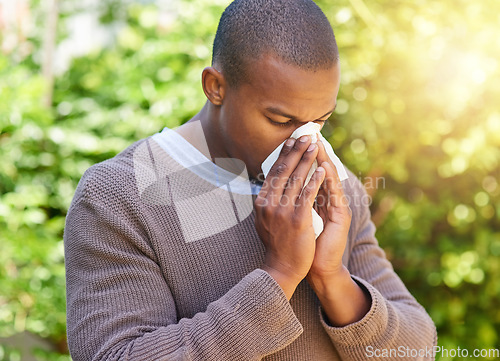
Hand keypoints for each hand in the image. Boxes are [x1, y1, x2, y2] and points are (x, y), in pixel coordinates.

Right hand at [254, 135, 324, 298]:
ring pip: (296, 178)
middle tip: (306, 135)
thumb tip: (270, 186)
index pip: (273, 172)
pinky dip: (316, 180)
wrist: (282, 268)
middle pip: (284, 170)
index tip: (291, 141)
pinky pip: (308, 194)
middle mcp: (268, 203)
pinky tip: (322, 169)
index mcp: (261, 202)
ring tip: (315, 146)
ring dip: (307, 159)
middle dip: (296, 151)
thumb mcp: (265, 220)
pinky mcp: (297, 219)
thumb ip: (268, 202)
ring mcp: (282, 210)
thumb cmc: (277, 244)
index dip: (284, 154)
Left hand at [307, 139, 351, 287]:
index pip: (311, 173)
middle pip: (322, 170)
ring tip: (316, 143)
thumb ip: (294, 202)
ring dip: (322, 159)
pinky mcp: (342, 216)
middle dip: (313, 152)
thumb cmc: (305, 244)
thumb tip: (279, 187)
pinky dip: (328, 179)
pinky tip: (324, 167)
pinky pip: (334, 194)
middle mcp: (330, 200)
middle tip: (307, 134)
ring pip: (329, 178)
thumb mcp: (296, 219)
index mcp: (318, 200)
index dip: (303, 157)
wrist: (318, 267)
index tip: (294, 140)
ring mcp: (338, 207)